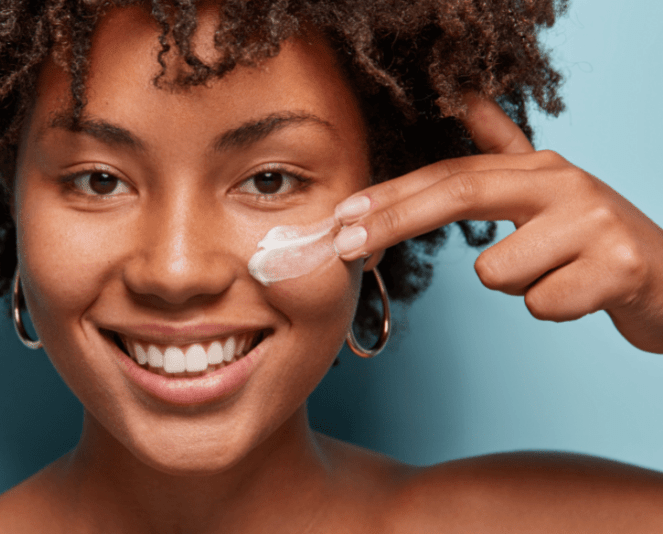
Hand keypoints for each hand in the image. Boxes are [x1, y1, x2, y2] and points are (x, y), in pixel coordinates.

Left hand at [331, 94, 662, 353]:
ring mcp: (595, 222)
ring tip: (558, 275)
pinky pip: (541, 304)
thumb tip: (465, 98)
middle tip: (346, 248)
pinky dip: (554, 309)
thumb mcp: (551, 190)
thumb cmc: (596, 241)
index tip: (343, 214)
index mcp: (539, 168)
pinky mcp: (619, 267)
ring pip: (498, 271)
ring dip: (518, 285)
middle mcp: (565, 182)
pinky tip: (583, 295)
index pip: (450, 174)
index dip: (393, 194)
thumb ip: (504, 149)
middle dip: (395, 221)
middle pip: (461, 195)